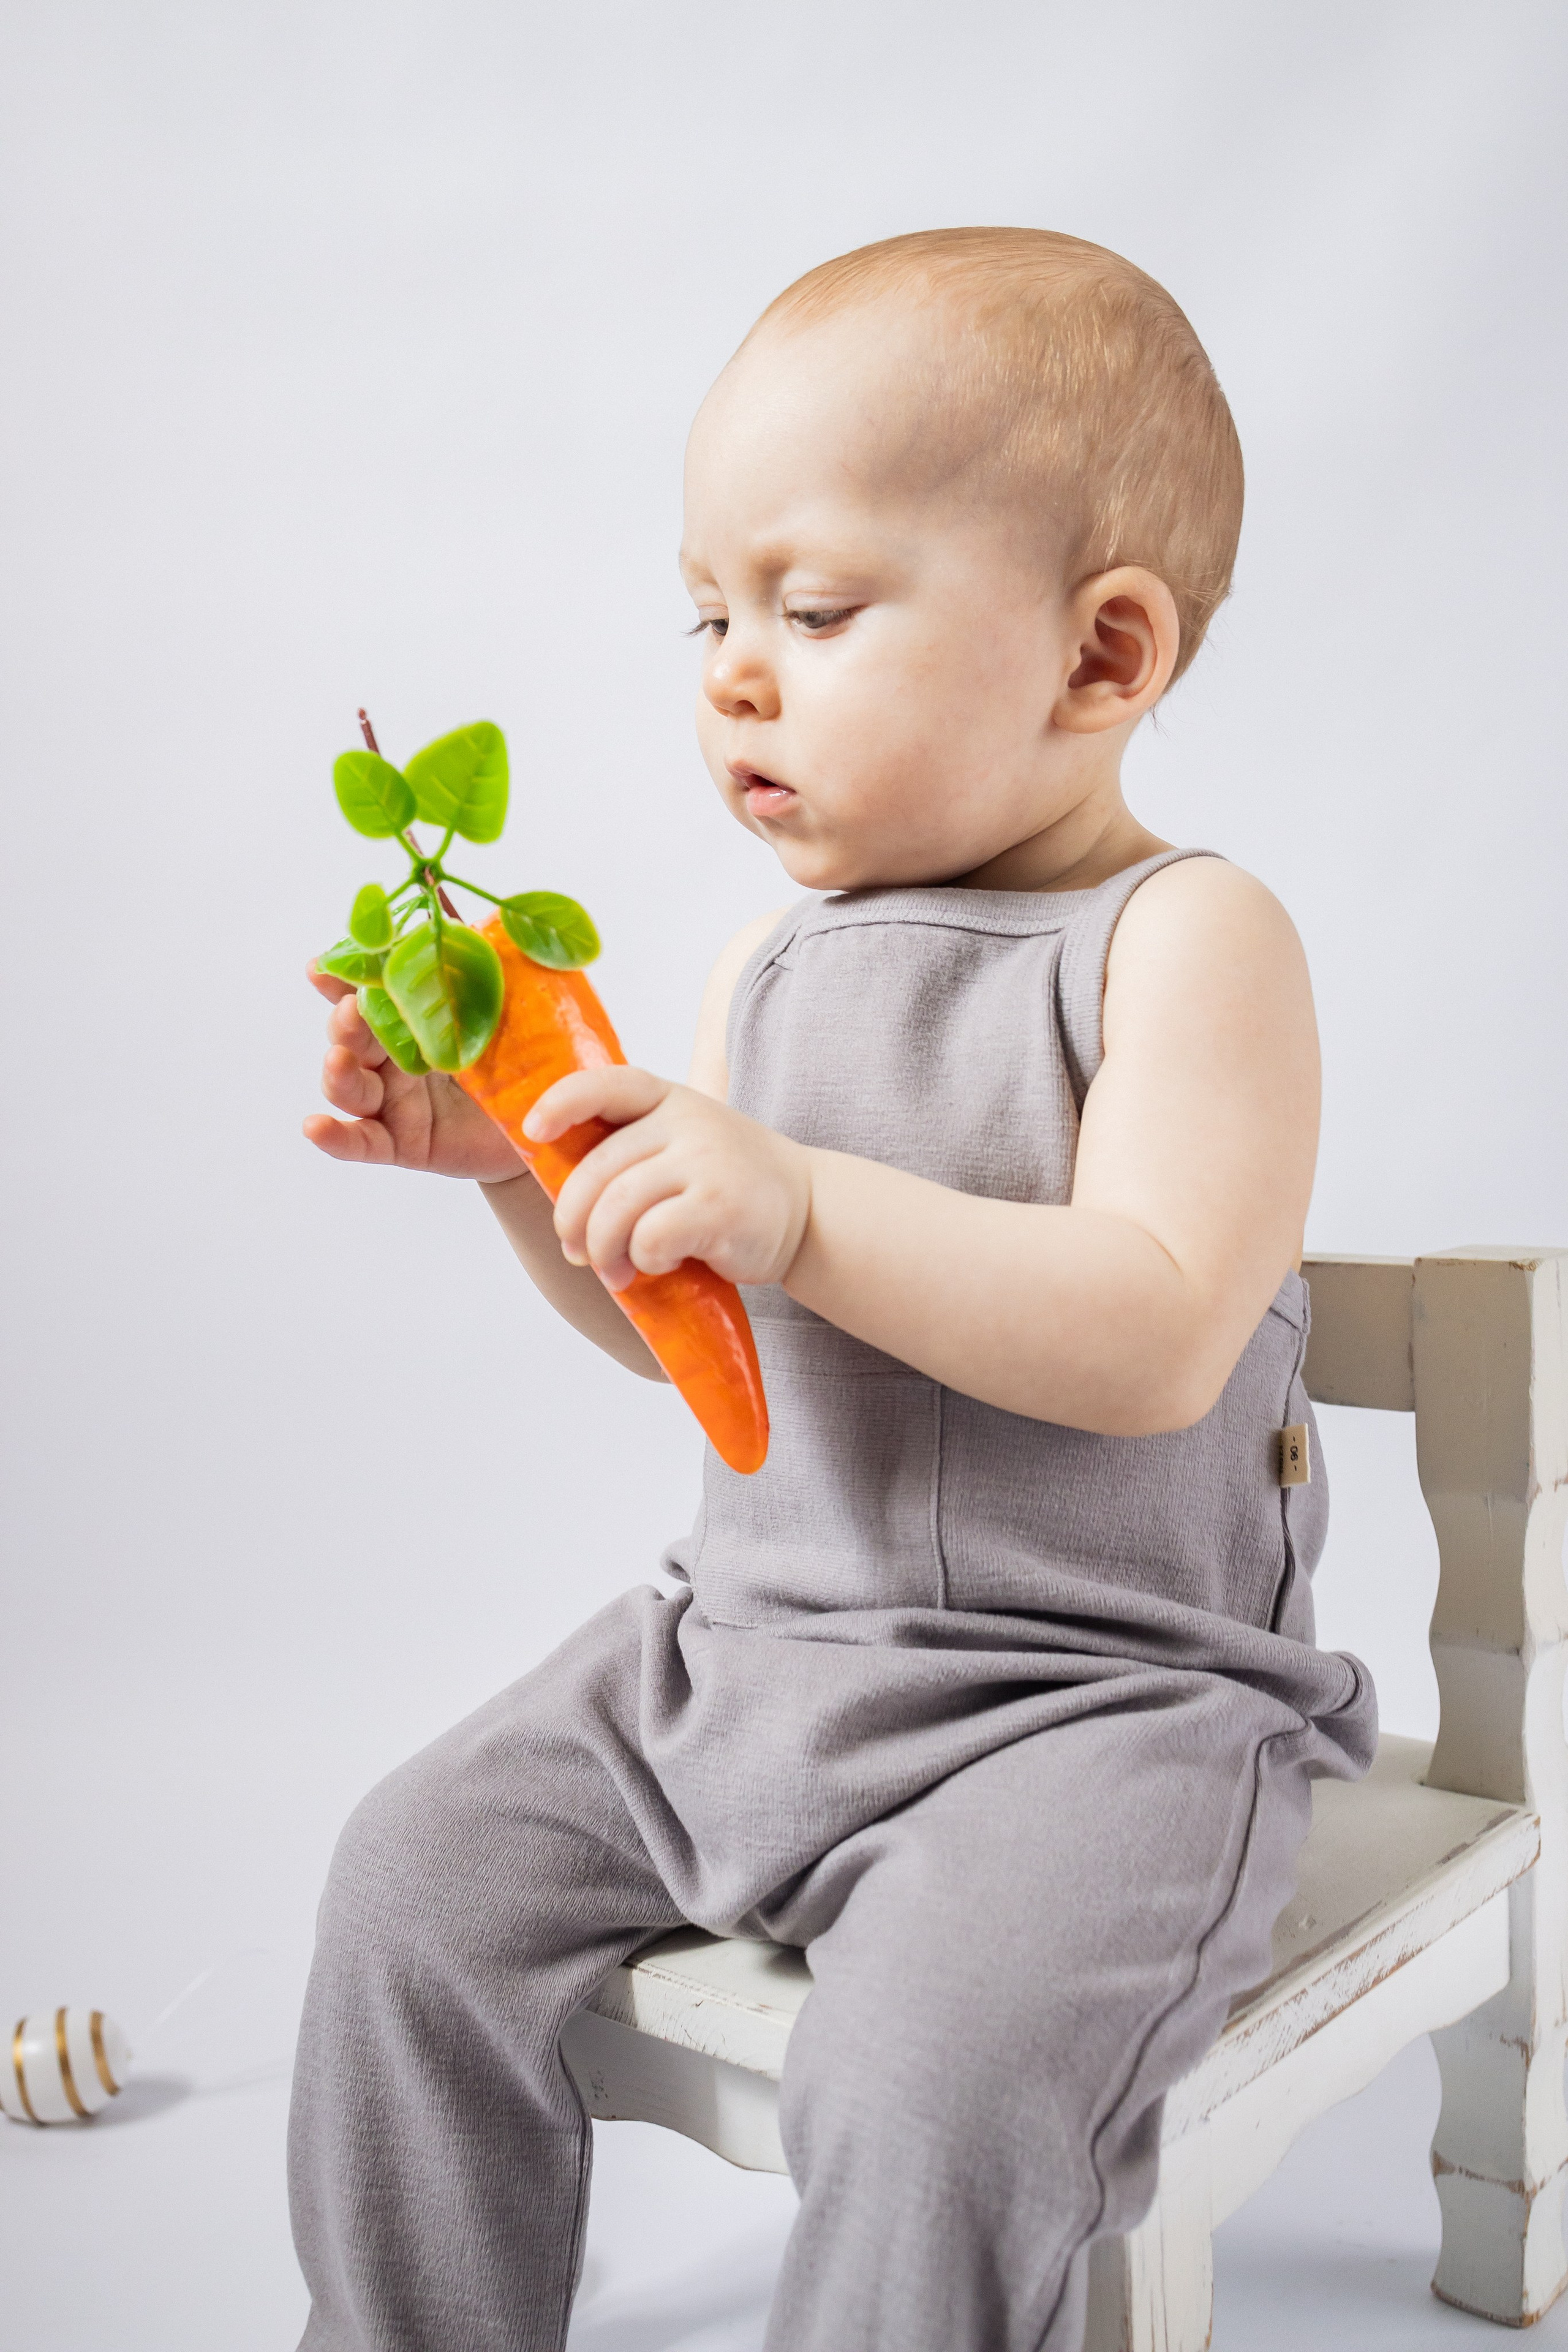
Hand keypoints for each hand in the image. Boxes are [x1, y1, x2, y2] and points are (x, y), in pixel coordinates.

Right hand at [302, 963, 526, 1180]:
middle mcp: (390, 1058)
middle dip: (345, 1022)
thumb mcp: (501, 1003)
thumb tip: (441, 893)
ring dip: (337, 1073)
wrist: (545, 1120)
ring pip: (348, 1087)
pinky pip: (361, 1142)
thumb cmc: (518, 1056)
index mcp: (407, 1019)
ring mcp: (392, 1102)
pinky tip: (315, 1126)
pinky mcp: (400, 1142)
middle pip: (350, 1037)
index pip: (364, 993)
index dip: (341, 979)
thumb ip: (469, 956)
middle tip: (353, 1009)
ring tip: (339, 1060)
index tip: (323, 966)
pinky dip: (335, 1137)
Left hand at [525, 1066, 811, 1290]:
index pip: (605, 1085)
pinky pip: (652, 1237)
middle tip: (576, 1252)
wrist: (809, 1211)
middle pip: (598, 1168)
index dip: (561, 1104)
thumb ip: (633, 1150)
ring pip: (618, 1206)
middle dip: (572, 1218)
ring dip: (603, 1249)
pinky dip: (644, 1260)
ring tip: (615, 1271)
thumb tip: (561, 1197)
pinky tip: (660, 1265)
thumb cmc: (730, 1184)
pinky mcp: (720, 1207)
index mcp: (669, 1099)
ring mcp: (705, 1161)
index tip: (533, 1132)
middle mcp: (686, 1121)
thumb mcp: (684, 1143)